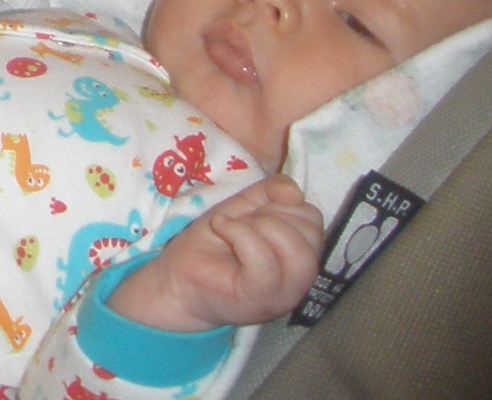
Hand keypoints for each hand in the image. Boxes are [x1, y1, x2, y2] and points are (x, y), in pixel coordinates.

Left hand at [104, 177, 323, 330]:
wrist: (177, 279)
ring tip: (234, 227)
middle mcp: (299, 279)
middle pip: (312, 233)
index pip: (314, 219)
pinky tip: (222, 228)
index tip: (254, 209)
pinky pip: (264, 261)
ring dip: (262, 226)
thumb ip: (271, 192)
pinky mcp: (259, 300)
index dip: (284, 202)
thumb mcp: (243, 207)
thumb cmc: (213, 244)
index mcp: (298, 255)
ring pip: (298, 251)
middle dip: (274, 213)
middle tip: (243, 220)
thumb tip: (295, 191)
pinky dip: (241, 234)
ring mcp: (282, 294)